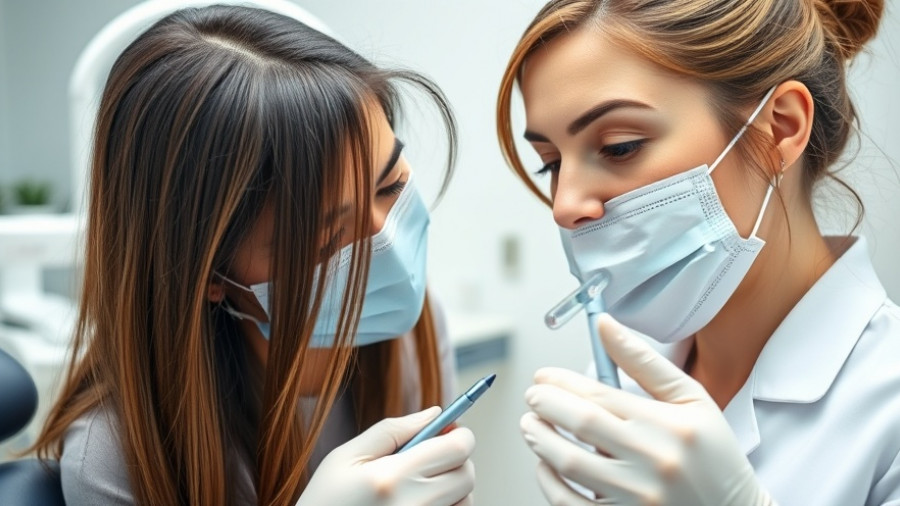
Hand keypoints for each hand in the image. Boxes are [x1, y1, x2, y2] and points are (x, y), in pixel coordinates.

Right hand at [297, 407, 474, 505]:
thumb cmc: (325, 501)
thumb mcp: (345, 458)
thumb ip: (393, 430)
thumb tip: (435, 412)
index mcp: (393, 477)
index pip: (458, 449)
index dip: (460, 434)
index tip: (450, 430)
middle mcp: (413, 505)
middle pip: (467, 474)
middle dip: (457, 458)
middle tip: (431, 456)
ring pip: (466, 500)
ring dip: (453, 487)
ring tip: (419, 485)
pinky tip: (418, 502)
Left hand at [520, 314, 774, 505]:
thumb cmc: (713, 454)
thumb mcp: (692, 399)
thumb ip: (644, 361)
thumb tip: (603, 324)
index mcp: (668, 424)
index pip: (598, 393)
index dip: (560, 382)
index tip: (543, 376)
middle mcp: (652, 460)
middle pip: (580, 422)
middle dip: (545, 405)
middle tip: (533, 397)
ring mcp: (638, 497)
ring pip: (569, 463)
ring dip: (540, 439)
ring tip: (531, 425)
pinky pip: (571, 505)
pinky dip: (549, 483)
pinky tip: (545, 465)